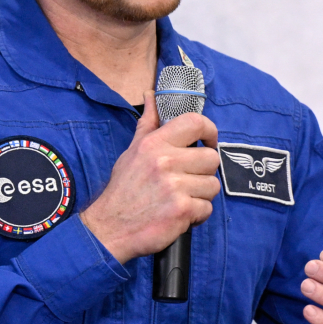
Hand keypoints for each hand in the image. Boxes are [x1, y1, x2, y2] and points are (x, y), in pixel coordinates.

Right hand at [80, 91, 221, 262]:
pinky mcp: (182, 210)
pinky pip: (207, 208)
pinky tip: (180, 214)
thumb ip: (148, 124)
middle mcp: (166, 162)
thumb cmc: (123, 189)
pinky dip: (197, 215)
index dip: (210, 132)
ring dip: (200, 195)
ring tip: (181, 198)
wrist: (109, 228)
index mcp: (154, 144)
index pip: (195, 122)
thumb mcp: (132, 151)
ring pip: (212, 185)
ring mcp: (175, 187)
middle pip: (211, 158)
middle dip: (203, 171)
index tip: (208, 142)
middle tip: (188, 179)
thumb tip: (151, 96)